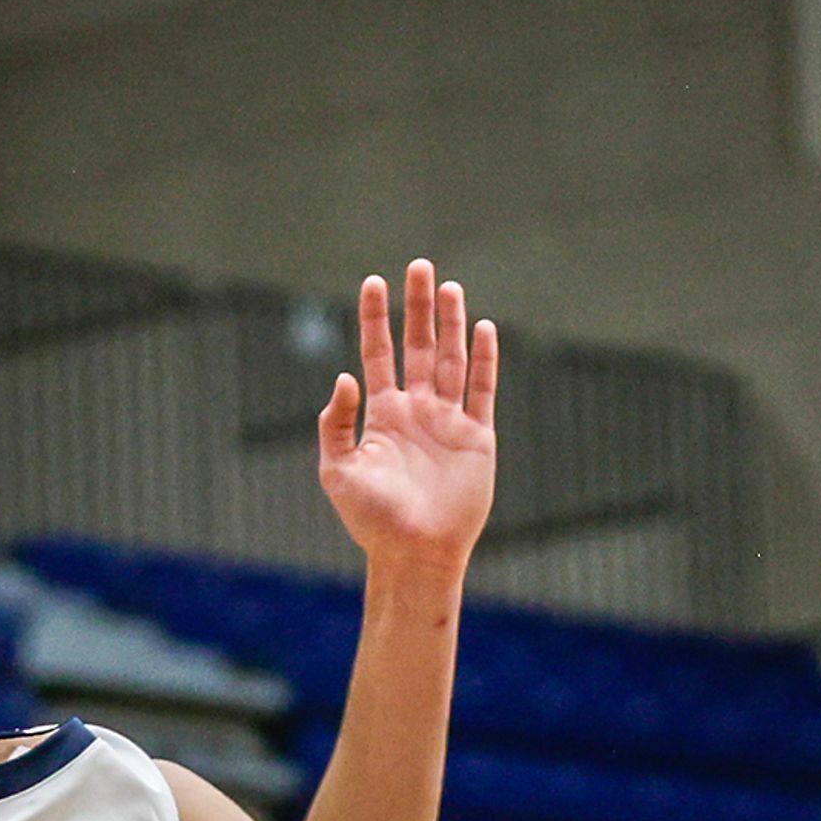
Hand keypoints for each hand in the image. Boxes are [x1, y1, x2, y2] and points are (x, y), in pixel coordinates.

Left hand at [317, 261, 498, 572]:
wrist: (415, 553)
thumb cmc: (372, 519)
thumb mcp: (338, 470)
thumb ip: (336, 422)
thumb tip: (345, 376)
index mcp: (383, 415)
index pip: (379, 353)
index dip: (376, 318)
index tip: (374, 282)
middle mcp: (416, 410)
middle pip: (419, 346)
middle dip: (418, 308)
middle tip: (419, 267)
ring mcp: (448, 422)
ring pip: (452, 360)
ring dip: (451, 324)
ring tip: (448, 287)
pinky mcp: (477, 438)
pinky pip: (482, 390)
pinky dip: (484, 360)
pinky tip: (483, 329)